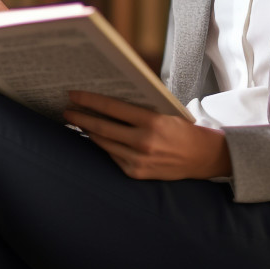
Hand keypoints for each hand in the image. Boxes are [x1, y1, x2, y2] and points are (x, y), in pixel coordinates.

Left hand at [64, 92, 231, 180]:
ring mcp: (139, 160)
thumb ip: (139, 108)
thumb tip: (109, 100)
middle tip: (67, 111)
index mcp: (152, 122)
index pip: (113, 108)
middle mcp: (144, 142)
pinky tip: (97, 137)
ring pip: (104, 143)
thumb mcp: (165, 111)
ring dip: (89, 132)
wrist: (202, 157)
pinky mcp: (136, 173)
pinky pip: (113, 156)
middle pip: (102, 128)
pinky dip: (104, 145)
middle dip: (81, 118)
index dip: (90, 100)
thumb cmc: (182, 129)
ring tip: (78, 123)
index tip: (74, 95)